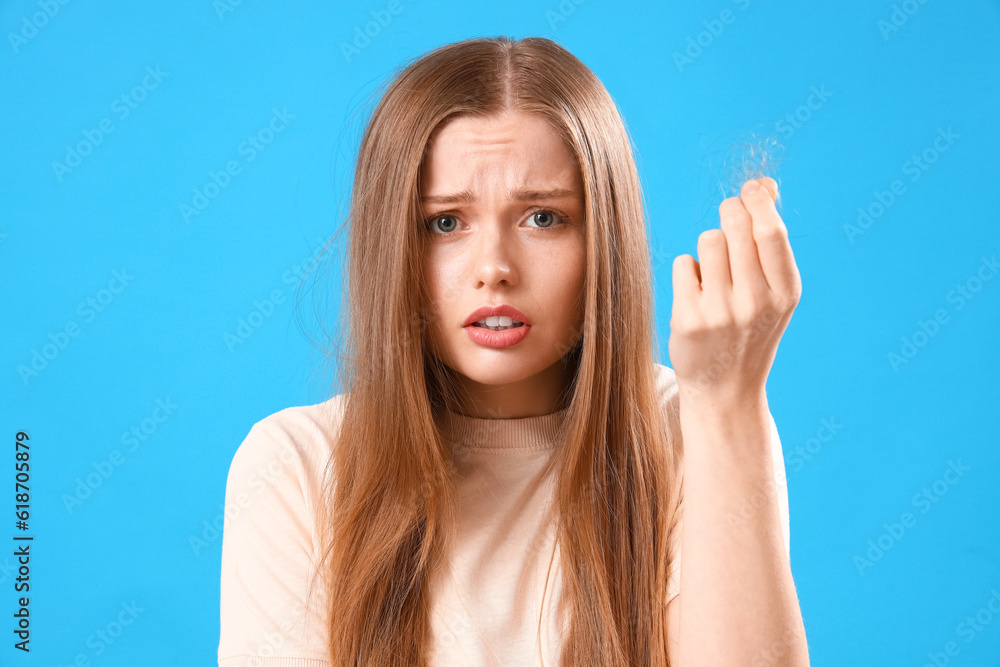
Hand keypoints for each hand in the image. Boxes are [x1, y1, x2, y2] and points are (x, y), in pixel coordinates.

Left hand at [668, 178, 801, 407]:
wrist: (725, 391)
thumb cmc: (751, 328)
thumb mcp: (774, 291)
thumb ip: (770, 240)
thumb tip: (764, 183)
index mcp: (786, 292)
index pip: (770, 230)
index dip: (758, 200)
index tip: (751, 189)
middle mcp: (756, 302)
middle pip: (736, 225)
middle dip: (730, 212)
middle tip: (730, 220)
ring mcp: (720, 312)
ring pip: (708, 241)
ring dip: (709, 248)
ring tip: (715, 274)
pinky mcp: (688, 320)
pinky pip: (683, 263)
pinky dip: (688, 272)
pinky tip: (697, 295)